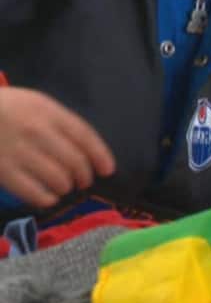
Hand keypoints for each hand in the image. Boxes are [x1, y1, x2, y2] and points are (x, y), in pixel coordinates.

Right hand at [0, 87, 115, 208]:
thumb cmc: (7, 109)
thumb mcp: (36, 104)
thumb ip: (60, 122)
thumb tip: (86, 148)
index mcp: (48, 112)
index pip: (84, 135)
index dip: (100, 155)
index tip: (108, 169)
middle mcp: (36, 131)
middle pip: (74, 160)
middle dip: (84, 175)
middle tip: (84, 181)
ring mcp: (18, 152)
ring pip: (57, 177)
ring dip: (67, 187)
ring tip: (65, 188)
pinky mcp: (2, 171)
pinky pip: (32, 191)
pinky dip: (47, 198)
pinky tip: (49, 198)